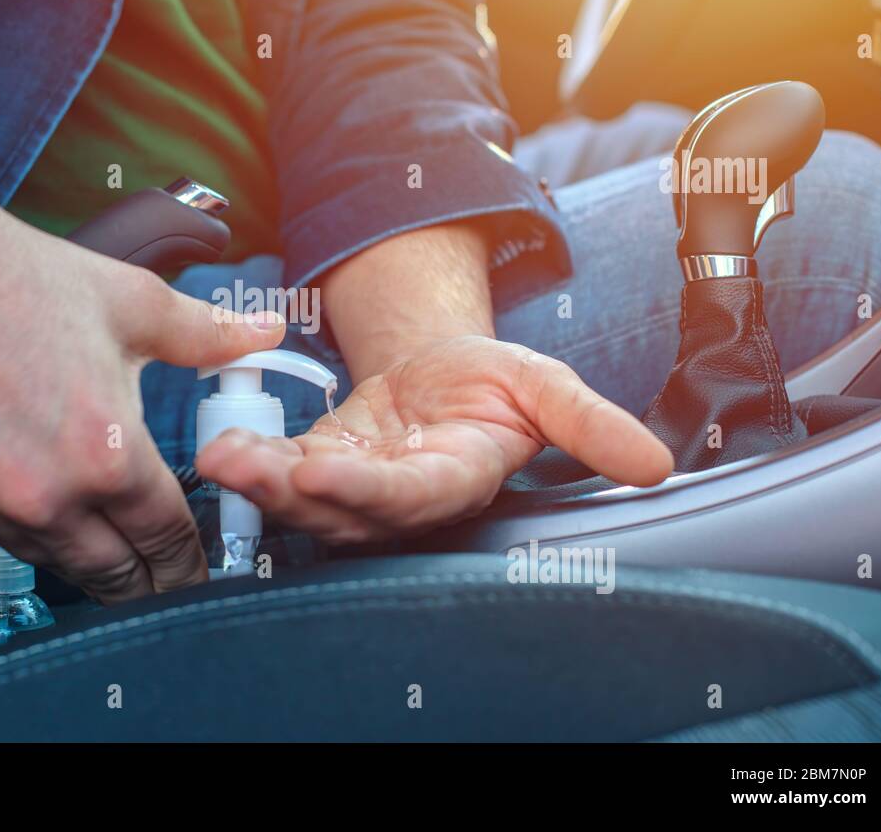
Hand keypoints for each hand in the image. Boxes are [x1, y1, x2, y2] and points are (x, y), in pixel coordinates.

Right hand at [0, 200, 284, 602]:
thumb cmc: (13, 279)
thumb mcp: (132, 303)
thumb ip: (208, 335)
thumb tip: (264, 333)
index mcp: (107, 454)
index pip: (168, 540)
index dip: (192, 561)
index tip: (198, 570)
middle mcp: (46, 496)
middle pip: (116, 577)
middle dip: (147, 582)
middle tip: (161, 578)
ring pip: (56, 563)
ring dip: (88, 559)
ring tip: (107, 543)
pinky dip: (25, 530)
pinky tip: (37, 499)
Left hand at [195, 335, 672, 543]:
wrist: (446, 371)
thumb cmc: (494, 383)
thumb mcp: (546, 387)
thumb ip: (590, 425)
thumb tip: (657, 464)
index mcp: (457, 477)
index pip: (416, 497)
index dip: (372, 492)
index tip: (327, 471)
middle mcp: (402, 497)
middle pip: (347, 509)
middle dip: (296, 494)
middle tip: (250, 469)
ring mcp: (357, 486)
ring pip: (306, 501)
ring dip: (262, 484)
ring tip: (223, 458)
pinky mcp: (321, 465)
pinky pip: (284, 473)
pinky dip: (254, 463)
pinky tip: (223, 448)